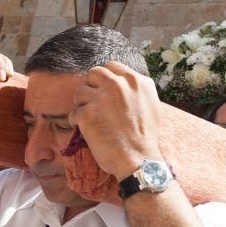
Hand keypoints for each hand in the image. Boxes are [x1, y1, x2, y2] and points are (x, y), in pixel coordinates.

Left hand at [69, 62, 162, 180]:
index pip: (112, 66)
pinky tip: (87, 131)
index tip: (103, 90)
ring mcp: (101, 98)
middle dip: (91, 87)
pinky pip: (74, 113)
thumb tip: (125, 82)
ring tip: (90, 119)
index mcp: (135, 81)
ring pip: (80, 92)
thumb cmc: (145, 137)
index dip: (105, 79)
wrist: (139, 160)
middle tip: (92, 102)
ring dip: (82, 105)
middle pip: (94, 74)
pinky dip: (77, 122)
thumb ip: (137, 90)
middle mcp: (118, 84)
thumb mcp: (151, 104)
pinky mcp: (87, 114)